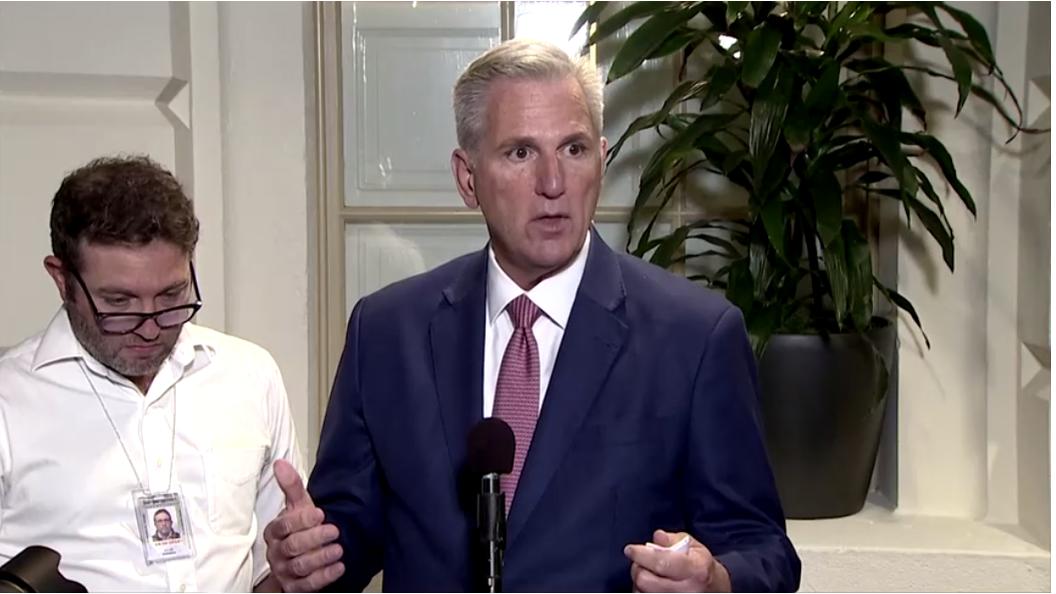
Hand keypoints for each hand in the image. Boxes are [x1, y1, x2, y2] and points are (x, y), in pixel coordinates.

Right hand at [263, 460, 345, 591]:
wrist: (301, 557)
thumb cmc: (301, 528)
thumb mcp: (299, 506)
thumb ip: (291, 487)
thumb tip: (280, 463)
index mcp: (274, 531)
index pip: (283, 526)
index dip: (301, 520)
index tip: (320, 513)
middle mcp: (276, 552)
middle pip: (292, 547)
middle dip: (314, 539)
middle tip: (334, 531)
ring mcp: (283, 571)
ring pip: (299, 566)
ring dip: (320, 558)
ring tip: (338, 549)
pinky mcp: (293, 587)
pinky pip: (306, 585)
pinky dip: (323, 577)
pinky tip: (338, 567)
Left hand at [624, 530, 730, 591]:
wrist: (714, 590)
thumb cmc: (700, 566)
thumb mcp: (694, 547)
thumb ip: (673, 540)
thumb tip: (658, 537)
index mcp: (696, 570)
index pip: (661, 563)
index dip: (642, 555)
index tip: (631, 549)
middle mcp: (687, 591)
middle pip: (645, 581)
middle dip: (638, 568)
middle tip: (642, 562)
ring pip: (641, 592)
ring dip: (640, 582)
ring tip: (651, 574)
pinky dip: (643, 591)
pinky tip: (651, 586)